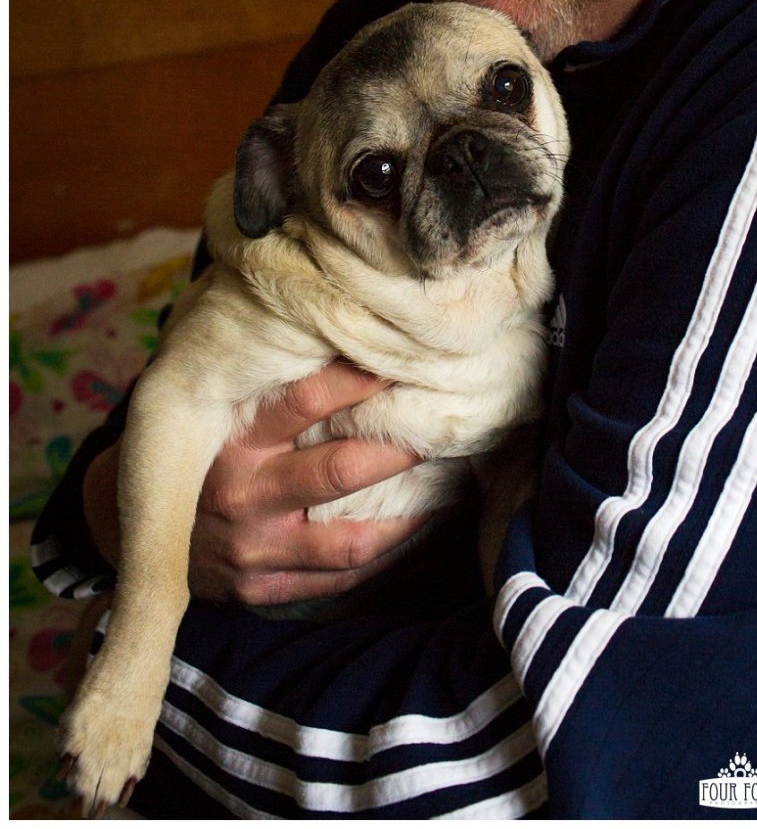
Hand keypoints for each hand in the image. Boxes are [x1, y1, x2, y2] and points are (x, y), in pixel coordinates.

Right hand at [84, 363, 423, 605]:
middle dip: (397, 451)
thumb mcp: (215, 420)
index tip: (397, 366)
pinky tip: (409, 535)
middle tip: (438, 432)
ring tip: (445, 491)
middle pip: (339, 471)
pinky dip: (379, 559)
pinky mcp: (263, 590)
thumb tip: (337, 342)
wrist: (136, 533)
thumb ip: (265, 393)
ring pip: (349, 540)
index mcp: (233, 443)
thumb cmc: (196, 460)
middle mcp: (244, 497)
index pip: (303, 402)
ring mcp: (254, 551)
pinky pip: (337, 581)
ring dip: (406, 518)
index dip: (355, 381)